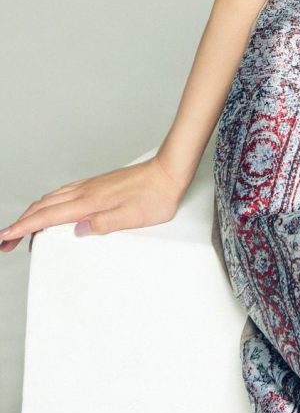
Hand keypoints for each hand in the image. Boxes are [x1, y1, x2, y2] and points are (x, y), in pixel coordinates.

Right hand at [0, 155, 185, 252]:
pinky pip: (64, 193)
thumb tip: (78, 230)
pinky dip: (48, 203)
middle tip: (5, 241)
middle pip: (43, 207)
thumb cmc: (156, 196)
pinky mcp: (97, 184)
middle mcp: (85, 191)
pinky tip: (51, 207)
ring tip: (22, 228)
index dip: (24, 228)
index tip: (5, 238)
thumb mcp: (133, 217)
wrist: (169, 171)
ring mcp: (90, 185)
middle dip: (21, 223)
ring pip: (51, 198)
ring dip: (33, 213)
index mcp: (90, 202)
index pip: (48, 216)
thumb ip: (104, 224)